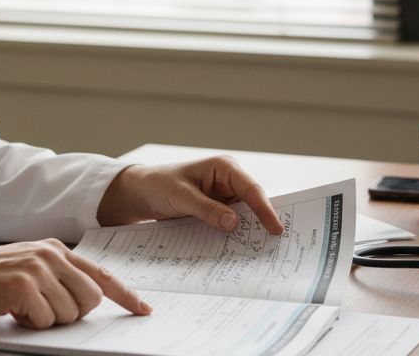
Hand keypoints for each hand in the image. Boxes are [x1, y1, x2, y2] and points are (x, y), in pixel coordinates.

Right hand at [0, 239, 151, 328]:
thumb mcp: (27, 267)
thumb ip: (58, 276)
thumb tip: (88, 299)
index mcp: (54, 248)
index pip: (101, 274)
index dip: (125, 295)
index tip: (143, 310)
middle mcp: (50, 254)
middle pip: (91, 299)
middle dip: (73, 314)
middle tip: (43, 310)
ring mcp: (37, 269)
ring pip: (70, 314)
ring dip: (48, 320)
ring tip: (22, 307)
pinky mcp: (22, 286)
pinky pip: (46, 321)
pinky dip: (30, 324)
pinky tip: (11, 310)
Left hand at [95, 156, 282, 234]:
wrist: (142, 193)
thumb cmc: (159, 185)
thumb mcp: (181, 196)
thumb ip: (207, 209)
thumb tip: (234, 223)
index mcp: (224, 168)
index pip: (251, 189)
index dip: (265, 209)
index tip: (276, 229)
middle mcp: (230, 180)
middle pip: (253, 203)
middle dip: (263, 222)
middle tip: (277, 245)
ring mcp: (225, 196)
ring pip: (245, 215)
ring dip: (251, 231)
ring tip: (264, 251)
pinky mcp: (219, 210)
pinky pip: (233, 223)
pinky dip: (237, 235)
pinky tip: (242, 250)